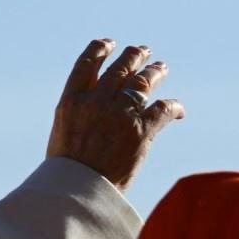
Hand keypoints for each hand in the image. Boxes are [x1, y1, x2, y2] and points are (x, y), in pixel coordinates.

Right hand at [46, 39, 183, 190]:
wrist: (77, 194)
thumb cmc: (66, 172)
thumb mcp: (62, 134)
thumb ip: (78, 113)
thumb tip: (95, 101)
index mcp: (71, 102)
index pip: (87, 64)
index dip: (99, 49)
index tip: (109, 43)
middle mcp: (96, 103)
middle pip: (119, 69)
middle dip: (133, 56)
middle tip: (142, 51)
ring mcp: (120, 115)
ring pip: (142, 82)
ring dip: (154, 71)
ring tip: (160, 67)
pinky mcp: (141, 132)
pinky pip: (163, 109)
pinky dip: (172, 106)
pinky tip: (177, 109)